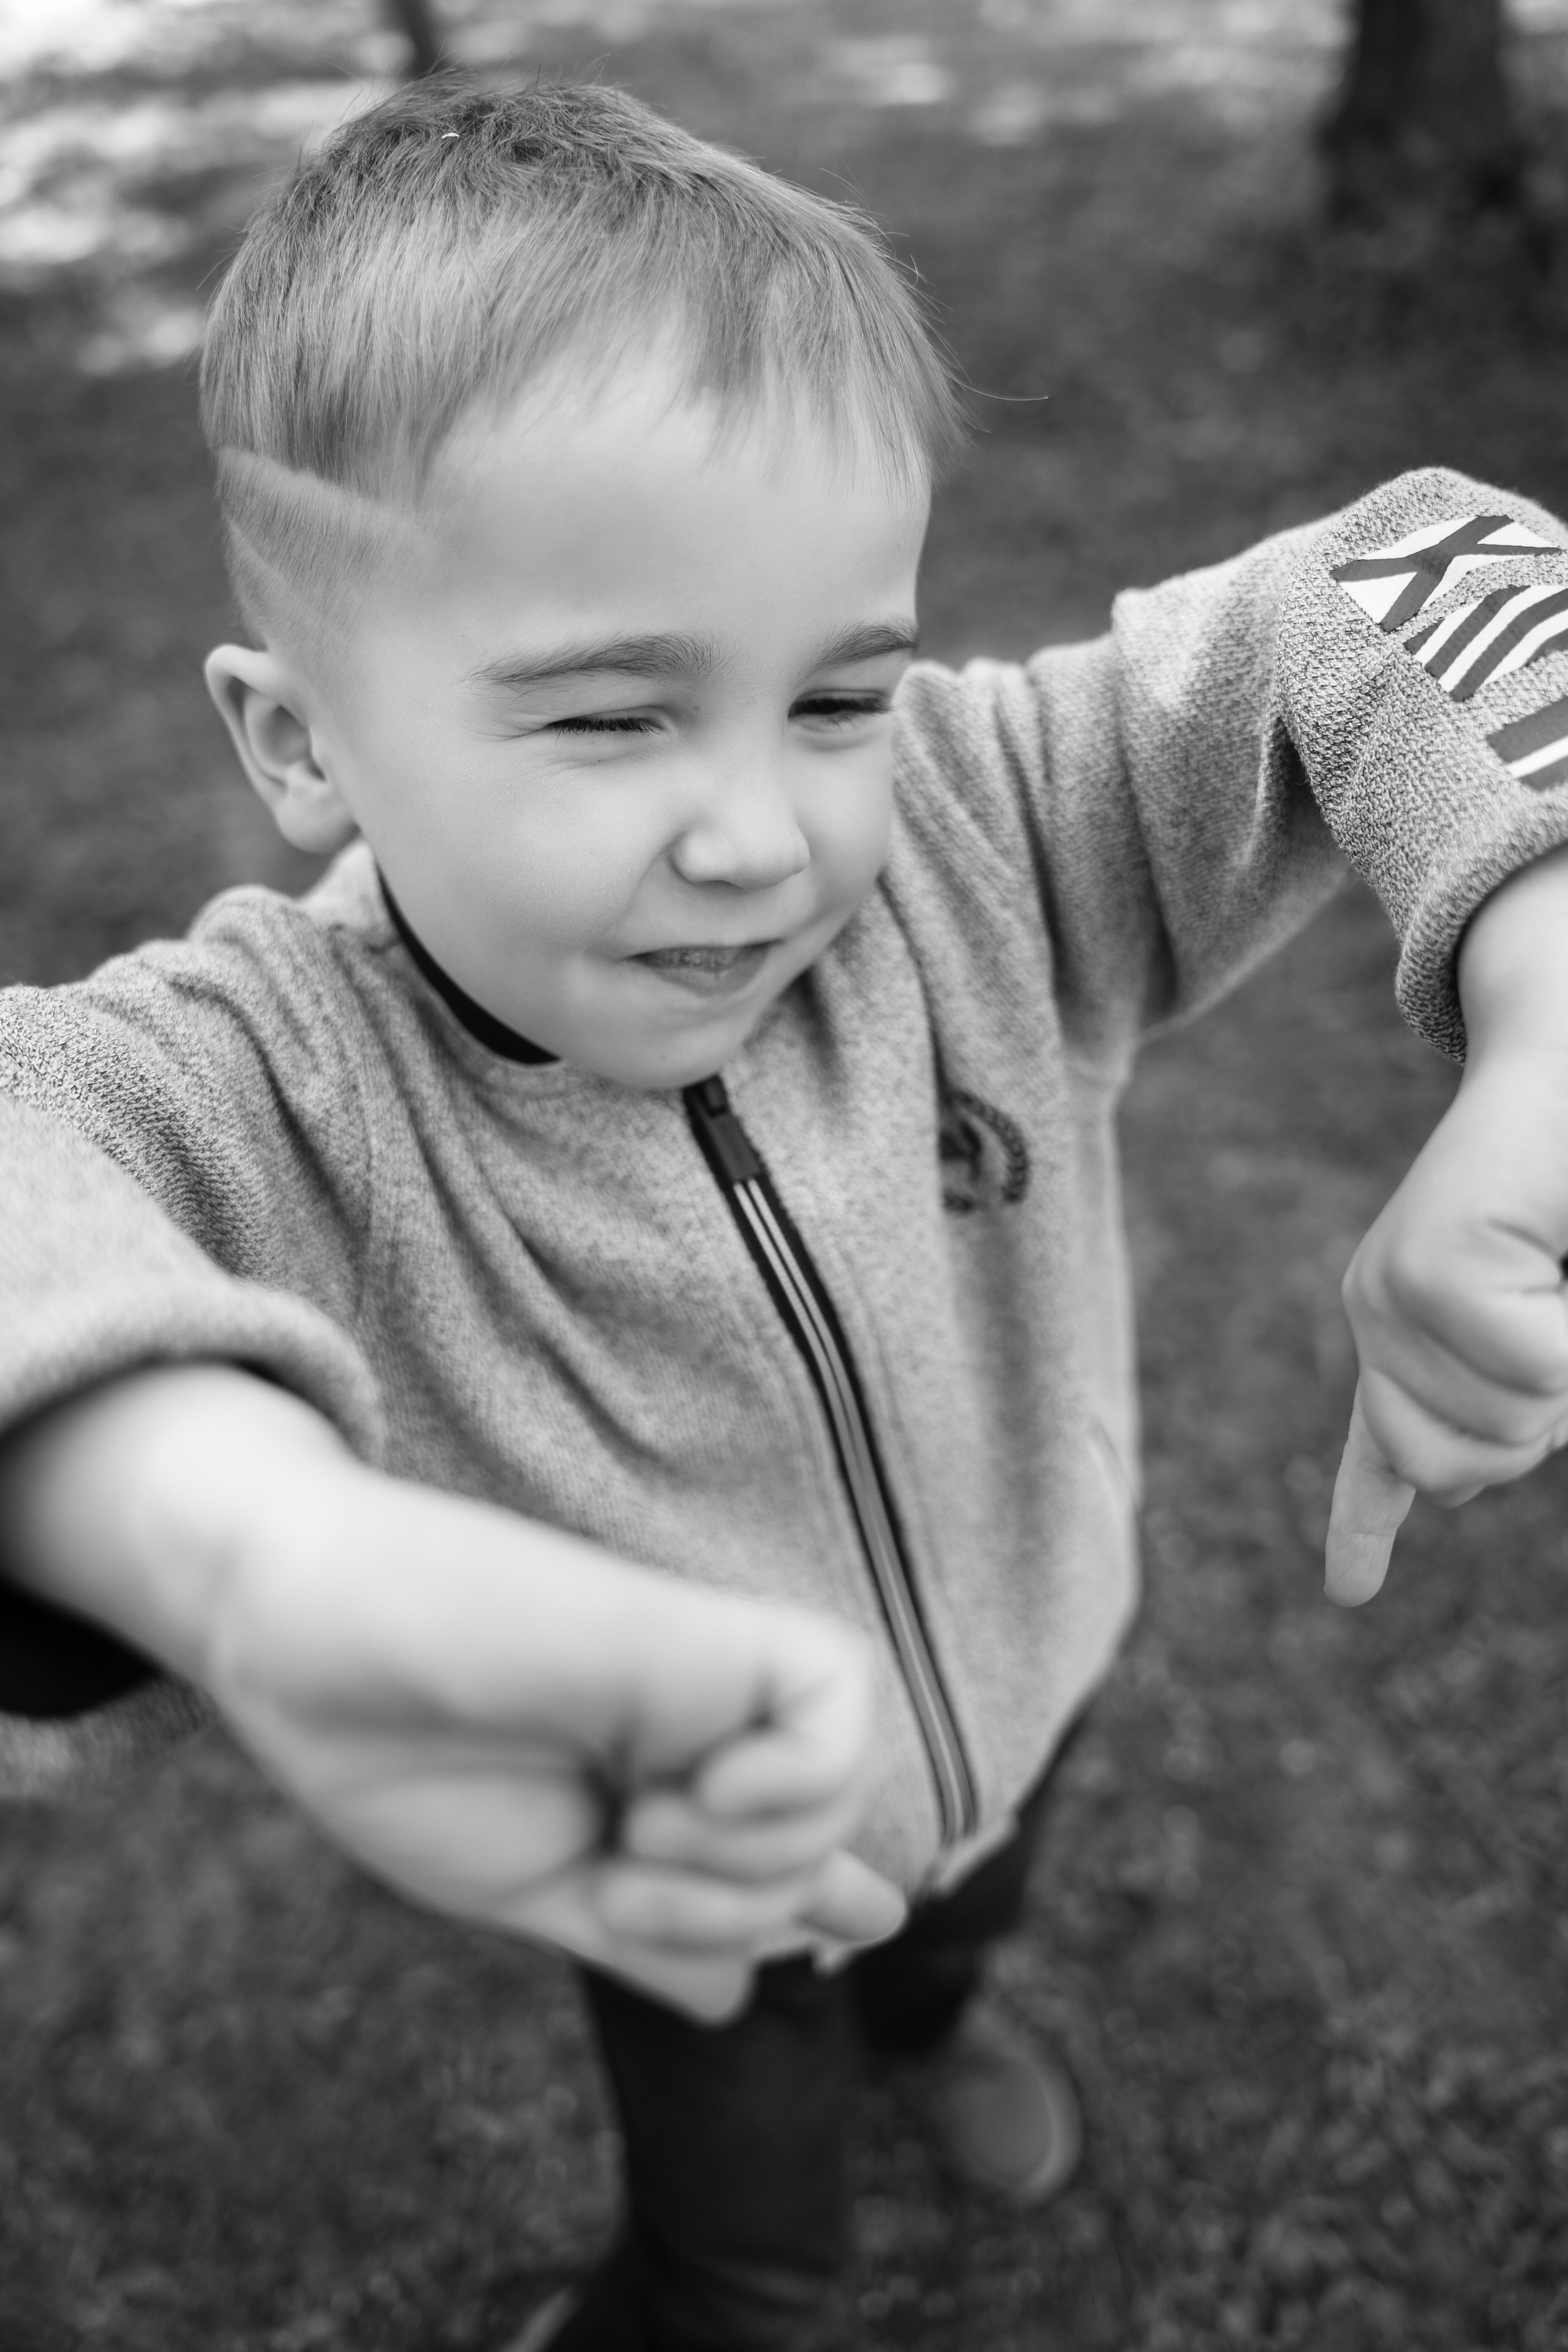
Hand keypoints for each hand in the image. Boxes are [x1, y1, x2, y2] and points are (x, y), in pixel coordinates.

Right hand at [0, 1370, 903, 2017]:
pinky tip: (702, 1782)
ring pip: (840, 1795)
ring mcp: (704, 1676)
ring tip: (637, 1827)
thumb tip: (743, 1999)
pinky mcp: (705, 1628)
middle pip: (815, 1853)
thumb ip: (651, 1934)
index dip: (827, 1888)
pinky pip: (841, 1705)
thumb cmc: (390, 1758)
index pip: (785, 1849)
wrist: (305, 1644)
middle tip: (625, 1880)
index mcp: (655, 1783)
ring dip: (742, 1866)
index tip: (869, 1916)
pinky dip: (792, 1779)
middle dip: (739, 1916)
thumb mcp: (535, 1887)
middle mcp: (698, 1725)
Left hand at [1327, 846, 1567, 1604]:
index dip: (1365, 1528)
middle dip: (1544, 1419)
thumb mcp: (1541, 1328)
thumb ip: (1524, 1386)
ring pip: (1514, 1419)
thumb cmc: (1567, 1201)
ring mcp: (1392, 1289)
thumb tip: (1462, 1481)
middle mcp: (1381, 1317)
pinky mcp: (1430, 1261)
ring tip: (1556, 1270)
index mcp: (1410, 1337)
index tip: (1347, 1595)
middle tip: (1554, 1311)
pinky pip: (1534, 1363)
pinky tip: (1550, 1248)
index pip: (1384, 1457)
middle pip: (1471, 1467)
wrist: (1567, 1061)